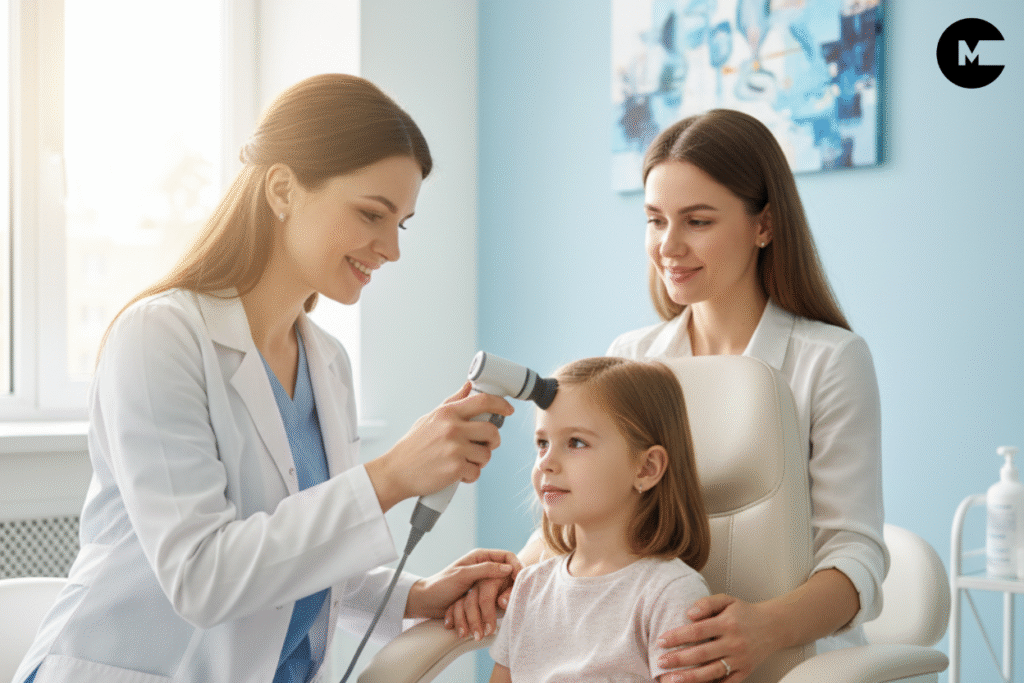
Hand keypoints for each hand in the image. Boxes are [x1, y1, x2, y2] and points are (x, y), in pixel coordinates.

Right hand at [366, 383, 513, 511]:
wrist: (395, 472)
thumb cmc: (412, 446)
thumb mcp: (430, 418)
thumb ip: (452, 403)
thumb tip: (468, 386)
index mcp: (447, 413)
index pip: (483, 401)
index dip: (501, 404)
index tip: (508, 410)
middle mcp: (452, 428)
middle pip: (491, 430)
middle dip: (493, 440)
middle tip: (485, 445)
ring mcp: (455, 449)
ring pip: (487, 454)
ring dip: (480, 461)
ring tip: (464, 462)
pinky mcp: (456, 469)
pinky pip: (477, 472)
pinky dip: (470, 476)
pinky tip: (457, 474)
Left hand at [406, 548, 521, 628]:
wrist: (426, 602)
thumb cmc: (440, 585)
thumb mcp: (463, 575)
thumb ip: (485, 570)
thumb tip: (507, 568)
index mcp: (480, 557)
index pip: (506, 556)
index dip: (517, 565)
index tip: (520, 578)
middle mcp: (483, 569)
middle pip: (505, 576)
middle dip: (507, 590)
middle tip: (508, 600)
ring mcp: (482, 584)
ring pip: (499, 592)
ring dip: (497, 604)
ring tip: (499, 611)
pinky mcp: (479, 598)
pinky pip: (491, 604)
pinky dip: (489, 612)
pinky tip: (489, 617)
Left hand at [656, 595, 778, 682]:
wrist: (774, 626)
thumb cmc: (745, 613)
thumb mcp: (727, 600)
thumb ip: (707, 603)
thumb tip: (689, 614)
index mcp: (727, 623)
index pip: (697, 631)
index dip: (677, 636)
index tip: (661, 641)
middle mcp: (734, 643)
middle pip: (701, 653)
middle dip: (678, 659)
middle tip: (660, 662)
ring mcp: (740, 660)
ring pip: (711, 672)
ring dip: (690, 678)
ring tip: (671, 680)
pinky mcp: (745, 672)